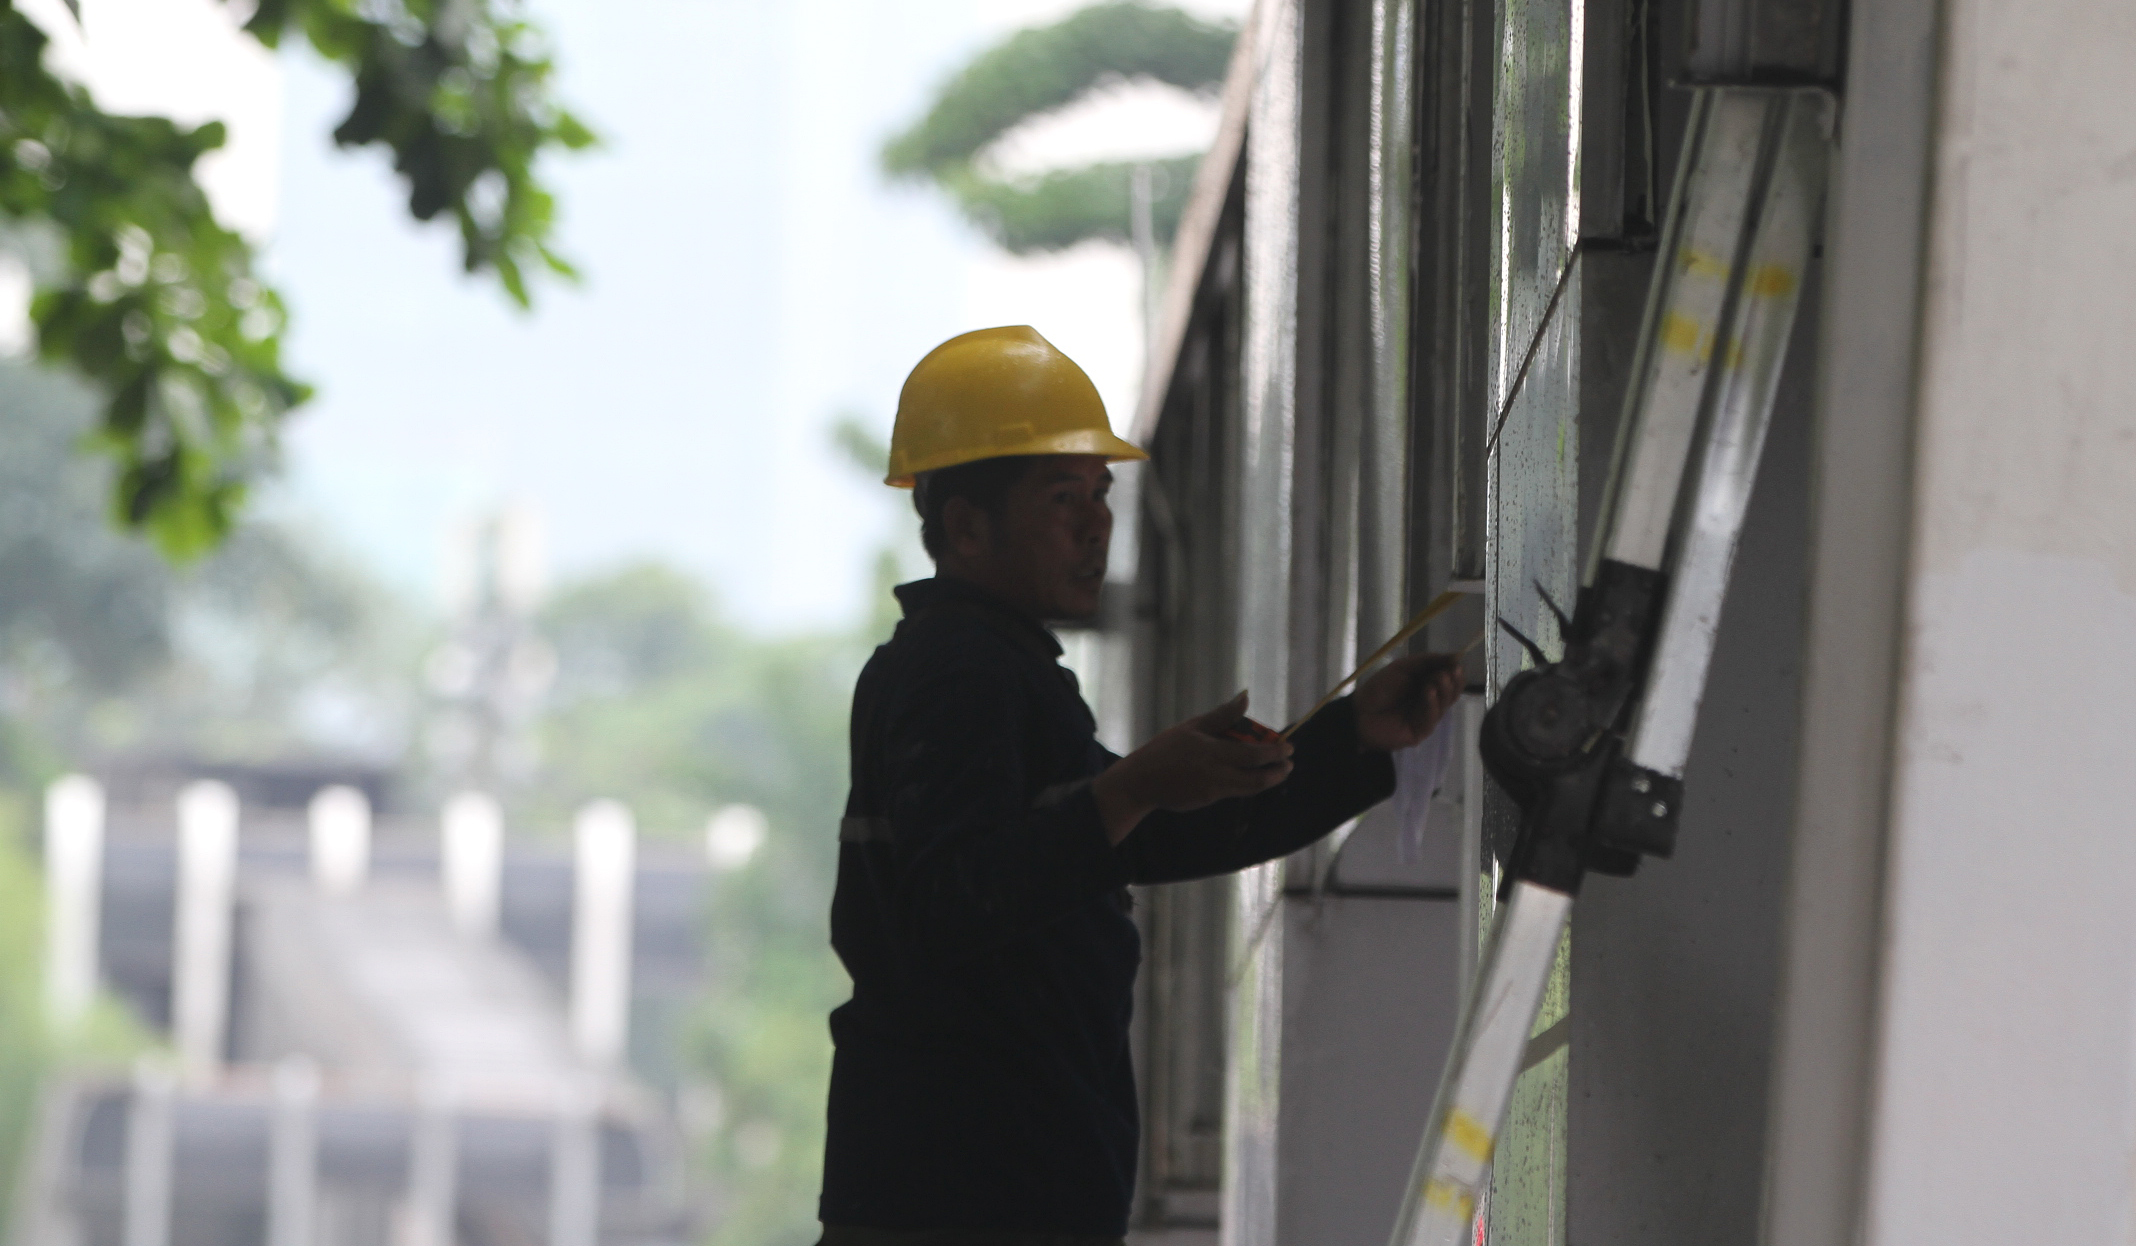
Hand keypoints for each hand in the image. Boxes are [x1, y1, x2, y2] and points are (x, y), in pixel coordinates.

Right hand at [1092, 691, 1293, 842]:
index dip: (1275, 752)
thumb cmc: (1165, 749)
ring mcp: (1213, 790)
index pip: (1253, 753)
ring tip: (1278, 771)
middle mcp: (1215, 773)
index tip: (1289, 747)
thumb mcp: (1192, 727)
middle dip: (1278, 770)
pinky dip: (1248, 782)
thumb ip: (1222, 715)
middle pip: (1257, 777)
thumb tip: (1246, 696)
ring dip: (1268, 780)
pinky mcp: (1208, 800)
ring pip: (1249, 788)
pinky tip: (1251, 774)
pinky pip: (1234, 791)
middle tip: (1289, 762)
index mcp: (1212, 751)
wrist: (1141, 782)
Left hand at [1354, 653, 1464, 750]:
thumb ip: (1428, 661)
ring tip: (1438, 678)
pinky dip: (1432, 703)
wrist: (1359, 712)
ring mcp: (1427, 717)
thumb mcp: (1403, 667)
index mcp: (1428, 685)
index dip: (1454, 671)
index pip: (1449, 679)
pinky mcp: (1421, 731)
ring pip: (1444, 705)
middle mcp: (1431, 701)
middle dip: (1452, 682)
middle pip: (1451, 693)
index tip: (1456, 663)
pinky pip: (1432, 717)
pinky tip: (1429, 692)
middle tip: (1450, 672)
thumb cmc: (1379, 688)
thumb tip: (1456, 656)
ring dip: (1443, 691)